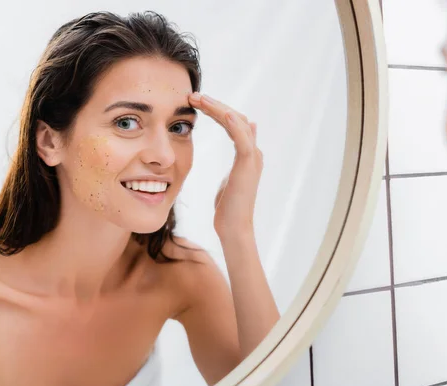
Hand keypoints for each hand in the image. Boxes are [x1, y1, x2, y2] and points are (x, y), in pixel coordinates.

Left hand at [188, 92, 262, 236]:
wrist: (234, 228)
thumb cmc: (227, 209)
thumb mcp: (229, 179)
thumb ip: (236, 161)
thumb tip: (240, 143)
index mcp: (247, 154)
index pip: (233, 123)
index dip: (216, 111)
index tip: (195, 103)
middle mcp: (253, 152)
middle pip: (235, 118)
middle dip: (214, 105)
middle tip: (193, 95)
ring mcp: (252, 157)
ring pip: (237, 122)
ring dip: (217, 108)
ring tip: (198, 99)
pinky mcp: (247, 165)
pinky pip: (242, 138)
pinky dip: (232, 123)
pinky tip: (221, 112)